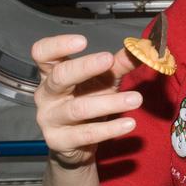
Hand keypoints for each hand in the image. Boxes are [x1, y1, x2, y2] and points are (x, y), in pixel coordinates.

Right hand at [32, 34, 140, 167]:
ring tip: (136, 99)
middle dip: (85, 67)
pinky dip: (109, 129)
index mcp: (51, 73)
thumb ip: (119, 64)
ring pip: (78, 108)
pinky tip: (129, 124)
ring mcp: (49, 119)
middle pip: (59, 76)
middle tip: (109, 59)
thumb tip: (142, 48)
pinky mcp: (59, 141)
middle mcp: (46, 94)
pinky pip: (86, 134)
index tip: (82, 41)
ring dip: (109, 102)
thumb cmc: (86, 102)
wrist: (76, 144)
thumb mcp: (104, 80)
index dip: (58, 45)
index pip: (42, 53)